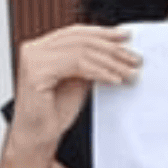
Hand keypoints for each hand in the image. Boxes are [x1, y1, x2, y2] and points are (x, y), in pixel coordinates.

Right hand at [7, 25, 137, 151]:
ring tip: (130, 73)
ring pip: (82, 51)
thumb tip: (116, 50)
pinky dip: (100, 71)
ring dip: (111, 62)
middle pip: (81, 40)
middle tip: (135, 60)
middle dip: (112, 49)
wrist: (40, 135)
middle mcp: (34, 49)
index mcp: (42, 47)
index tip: (126, 37)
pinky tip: (115, 80)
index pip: (76, 33)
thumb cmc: (55, 110)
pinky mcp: (36, 73)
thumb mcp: (78, 79)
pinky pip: (77, 65)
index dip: (103, 33)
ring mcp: (33, 59)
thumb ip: (89, 62)